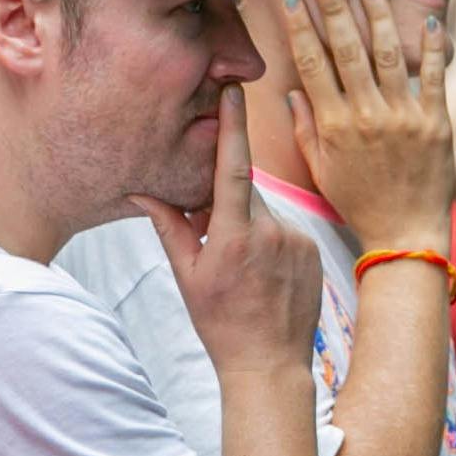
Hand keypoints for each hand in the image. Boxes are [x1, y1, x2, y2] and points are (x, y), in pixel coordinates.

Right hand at [139, 90, 320, 376]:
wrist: (270, 364)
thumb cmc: (220, 323)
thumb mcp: (187, 275)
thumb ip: (169, 226)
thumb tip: (140, 190)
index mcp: (235, 235)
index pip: (233, 166)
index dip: (232, 126)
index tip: (233, 91)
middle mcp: (271, 231)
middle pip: (246, 189)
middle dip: (226, 199)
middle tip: (212, 233)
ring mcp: (298, 240)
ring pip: (266, 210)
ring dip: (249, 223)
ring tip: (242, 267)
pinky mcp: (314, 249)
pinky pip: (286, 228)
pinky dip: (270, 238)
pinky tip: (264, 273)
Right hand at [278, 0, 455, 253]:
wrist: (405, 233)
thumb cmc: (359, 202)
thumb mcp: (320, 169)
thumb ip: (305, 128)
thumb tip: (291, 89)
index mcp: (335, 124)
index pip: (313, 64)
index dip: (303, 28)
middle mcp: (368, 115)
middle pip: (348, 50)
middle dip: (336, 10)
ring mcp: (404, 116)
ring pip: (388, 55)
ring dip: (378, 17)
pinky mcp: (436, 122)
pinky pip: (433, 77)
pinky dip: (432, 47)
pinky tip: (430, 18)